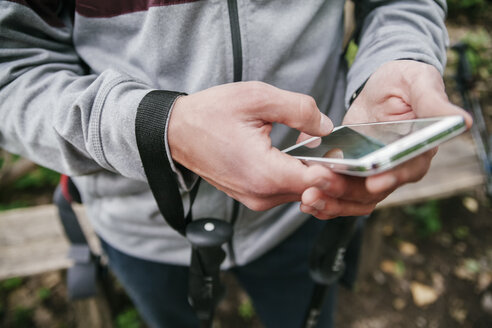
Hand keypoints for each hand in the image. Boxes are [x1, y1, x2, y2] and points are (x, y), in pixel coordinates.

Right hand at [168, 81, 334, 210]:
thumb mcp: (257, 98)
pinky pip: (285, 191)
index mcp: (266, 174)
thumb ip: (299, 110)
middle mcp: (262, 195)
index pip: (321, 182)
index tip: (345, 146)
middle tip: (334, 142)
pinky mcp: (252, 197)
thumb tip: (326, 126)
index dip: (339, 166)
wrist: (176, 132)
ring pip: (301, 192)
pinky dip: (296, 175)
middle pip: (314, 190)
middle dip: (329, 169)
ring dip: (312, 172)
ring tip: (312, 144)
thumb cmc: (210, 114)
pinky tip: (295, 153)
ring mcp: (256, 200)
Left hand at [300, 60, 472, 219]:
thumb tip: (460, 120)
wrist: (382, 87)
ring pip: (353, 199)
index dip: (391, 178)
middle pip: (373, 192)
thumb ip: (434, 102)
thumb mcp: (419, 84)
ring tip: (306, 199)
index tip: (371, 182)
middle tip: (316, 188)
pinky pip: (339, 193)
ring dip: (330, 202)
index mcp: (418, 150)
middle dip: (344, 194)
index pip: (406, 170)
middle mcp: (397, 168)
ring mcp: (373, 173)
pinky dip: (324, 198)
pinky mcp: (353, 173)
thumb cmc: (405, 82)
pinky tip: (303, 198)